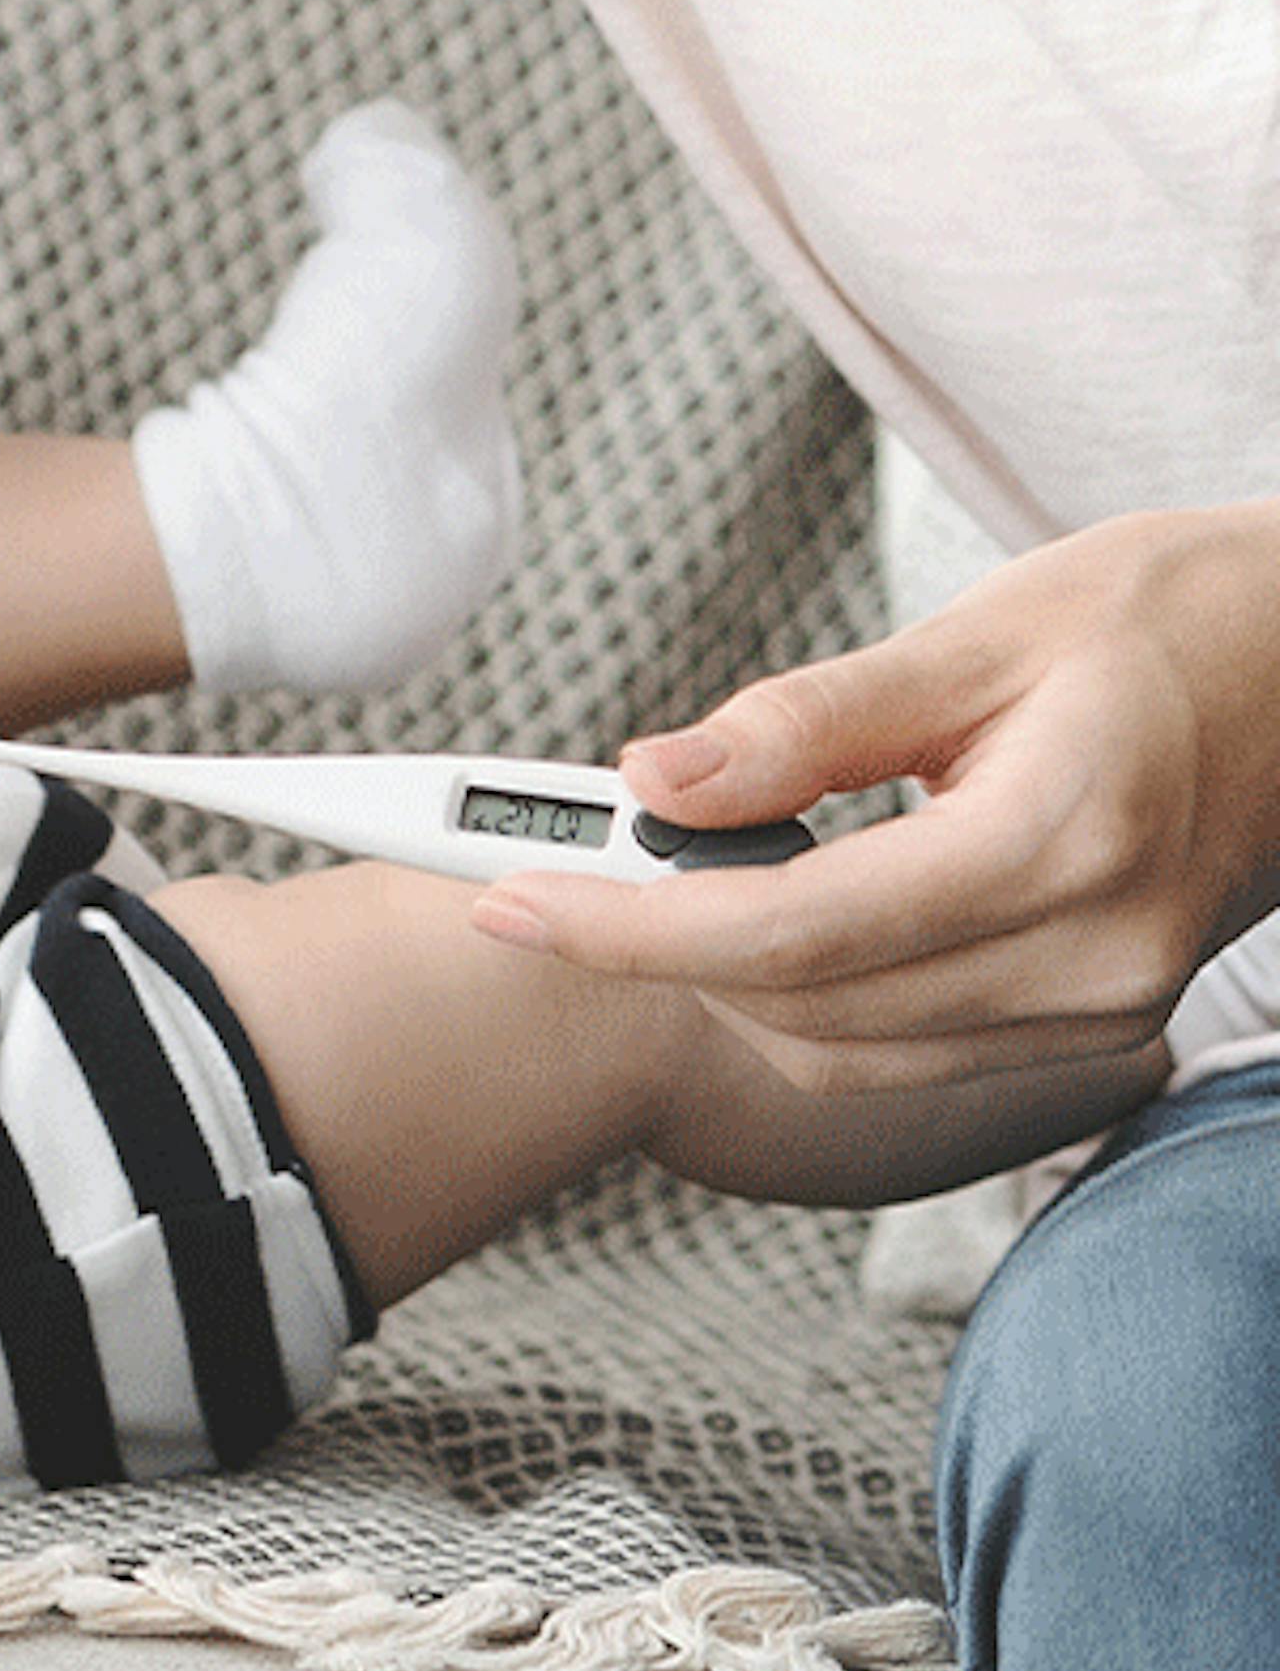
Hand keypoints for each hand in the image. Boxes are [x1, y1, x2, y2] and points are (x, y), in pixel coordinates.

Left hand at [467, 503, 1279, 1092]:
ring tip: (634, 879)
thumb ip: (807, 721)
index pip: (789, 930)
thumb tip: (648, 783)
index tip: (500, 896)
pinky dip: (799, 997)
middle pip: (801, 1006)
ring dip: (714, 981)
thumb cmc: (1170, 621)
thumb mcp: (982, 632)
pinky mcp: (1093, 1020)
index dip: (626, 924)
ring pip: (842, 1050)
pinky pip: (903, 1049)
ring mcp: (1101, 1009)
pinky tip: (746, 913)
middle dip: (646, 948)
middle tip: (533, 865)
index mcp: (1061, 846)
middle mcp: (1089, 959)